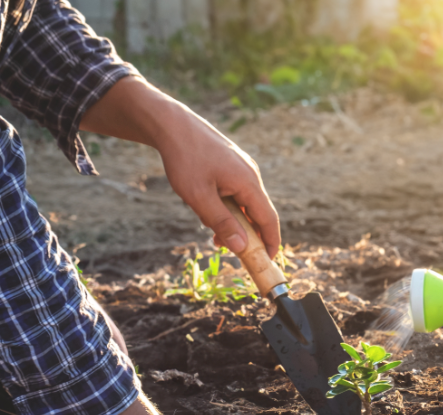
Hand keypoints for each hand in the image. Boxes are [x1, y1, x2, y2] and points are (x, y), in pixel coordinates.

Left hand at [80, 78, 280, 257]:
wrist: (172, 124)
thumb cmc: (184, 159)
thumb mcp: (199, 197)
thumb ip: (222, 223)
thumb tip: (242, 247)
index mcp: (248, 182)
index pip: (268, 220)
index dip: (270, 243)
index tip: (266, 262)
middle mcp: (251, 174)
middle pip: (258, 213)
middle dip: (246, 234)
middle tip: (226, 249)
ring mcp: (242, 168)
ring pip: (245, 203)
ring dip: (233, 221)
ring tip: (210, 230)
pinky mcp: (232, 164)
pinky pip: (236, 192)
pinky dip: (227, 206)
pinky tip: (207, 208)